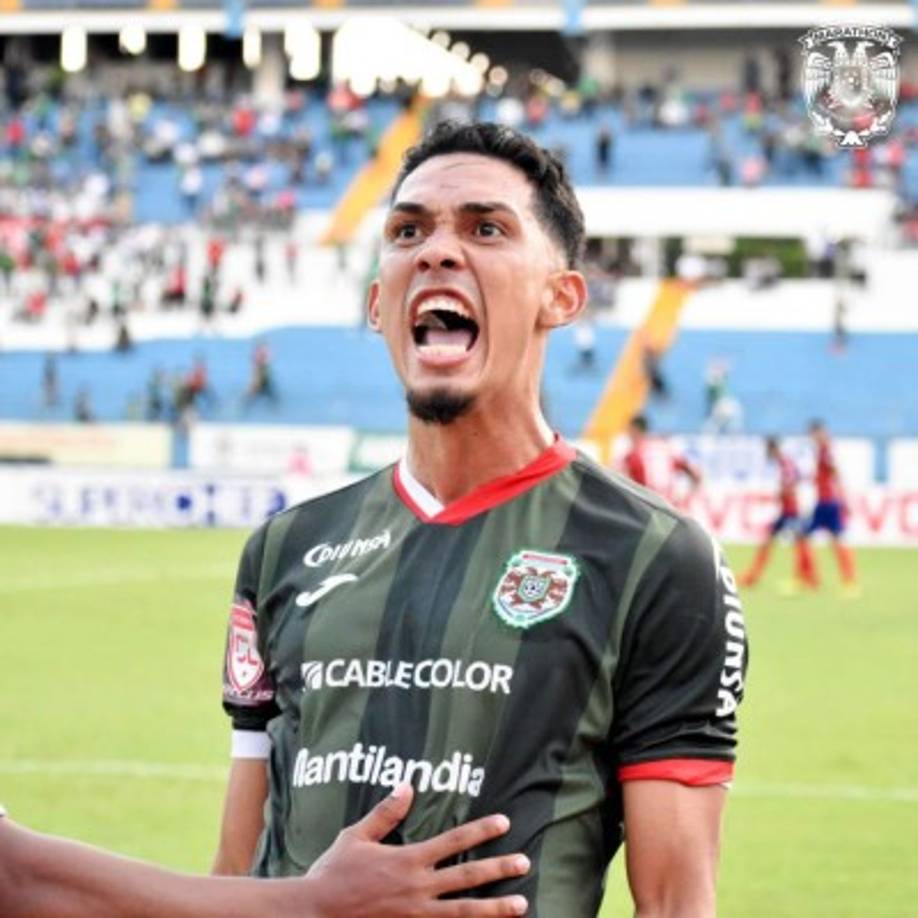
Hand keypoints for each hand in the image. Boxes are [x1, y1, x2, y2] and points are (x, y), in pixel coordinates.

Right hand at [305, 783, 528, 916]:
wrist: (314, 914)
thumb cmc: (333, 874)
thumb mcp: (356, 836)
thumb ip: (386, 813)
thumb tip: (407, 785)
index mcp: (407, 859)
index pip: (453, 840)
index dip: (480, 830)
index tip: (504, 823)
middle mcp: (417, 887)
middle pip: (467, 876)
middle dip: (498, 868)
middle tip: (524, 863)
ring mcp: (415, 915)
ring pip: (464, 912)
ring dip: (495, 908)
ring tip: (521, 905)